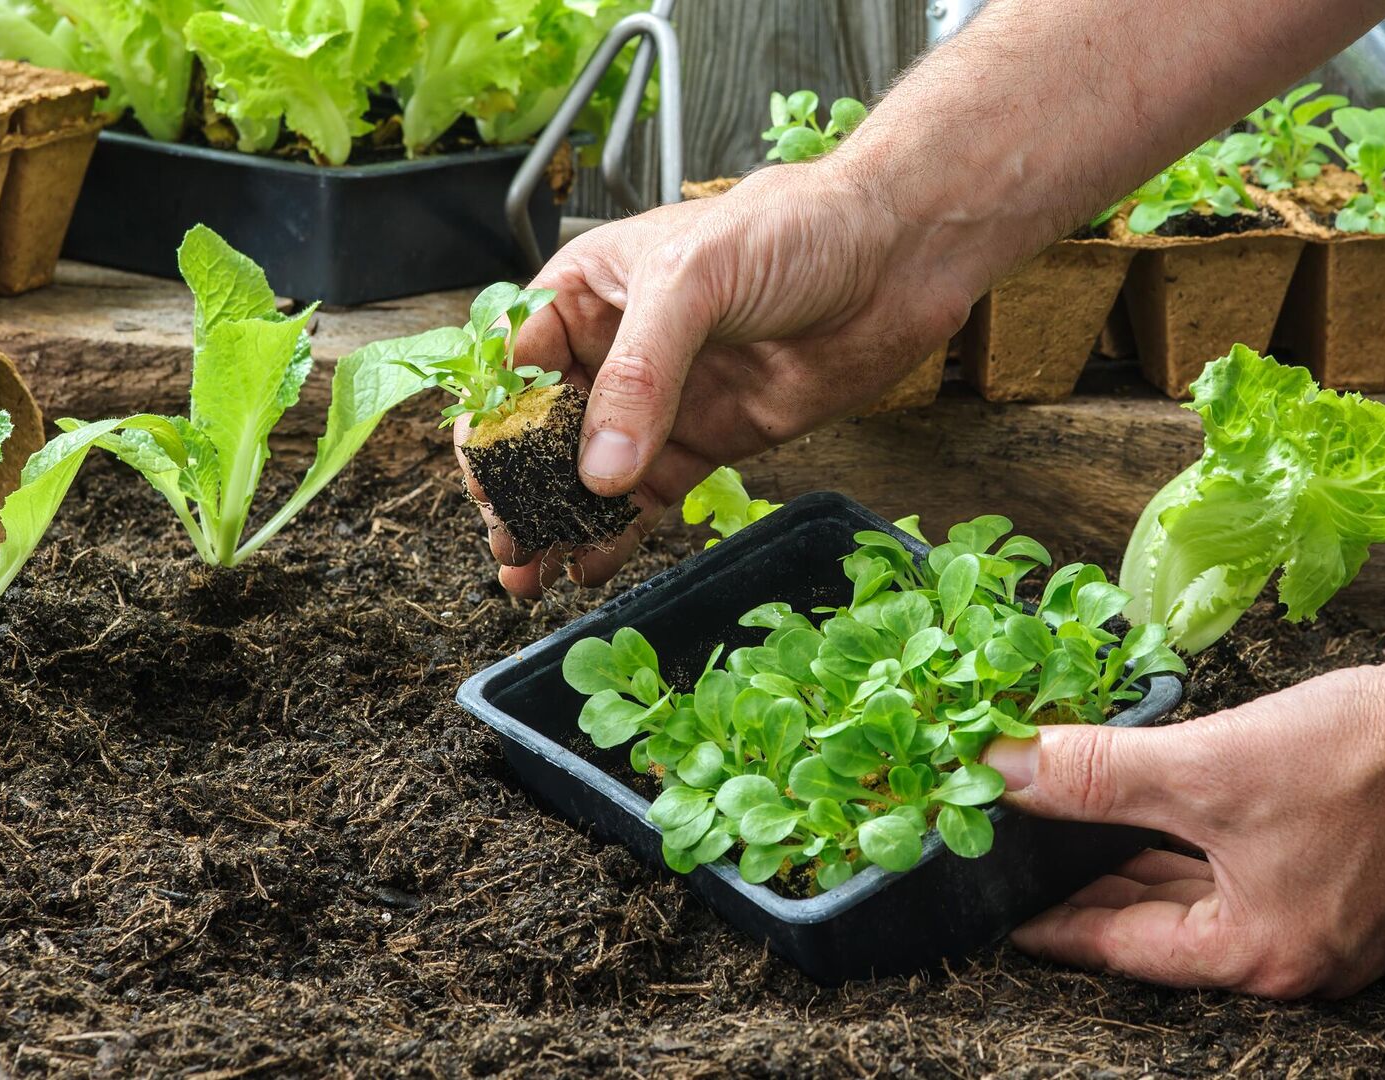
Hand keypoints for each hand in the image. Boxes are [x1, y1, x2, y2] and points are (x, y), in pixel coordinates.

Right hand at [463, 165, 974, 597]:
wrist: (899, 254)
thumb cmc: (794, 228)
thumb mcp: (695, 281)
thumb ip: (641, 375)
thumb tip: (597, 470)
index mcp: (590, 289)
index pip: (515, 364)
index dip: (493, 425)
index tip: (485, 481)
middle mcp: (618, 347)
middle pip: (545, 430)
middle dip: (519, 488)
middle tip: (507, 542)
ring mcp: (665, 399)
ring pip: (592, 473)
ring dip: (560, 522)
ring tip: (531, 572)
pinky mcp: (712, 439)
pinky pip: (650, 496)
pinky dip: (618, 534)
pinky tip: (591, 567)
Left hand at [981, 656, 1384, 996]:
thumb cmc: (1365, 755)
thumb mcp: (1207, 767)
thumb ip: (1097, 777)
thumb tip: (1005, 772)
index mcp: (1261, 955)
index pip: (1124, 947)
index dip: (1056, 922)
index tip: (1002, 910)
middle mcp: (1302, 960)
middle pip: (1167, 929)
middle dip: (1097, 891)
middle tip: (1030, 864)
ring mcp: (1339, 928)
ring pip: (1212, 900)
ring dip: (1149, 866)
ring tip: (1082, 838)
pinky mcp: (1363, 885)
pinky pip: (1254, 878)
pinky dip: (1203, 851)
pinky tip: (1169, 816)